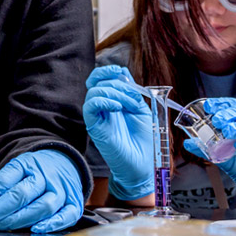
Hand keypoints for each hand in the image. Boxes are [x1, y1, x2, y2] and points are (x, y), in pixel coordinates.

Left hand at [0, 149, 83, 232]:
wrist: (64, 161)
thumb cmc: (35, 170)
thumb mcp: (16, 171)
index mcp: (26, 164)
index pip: (3, 180)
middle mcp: (44, 176)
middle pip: (21, 194)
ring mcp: (60, 189)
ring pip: (43, 206)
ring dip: (20, 219)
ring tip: (2, 225)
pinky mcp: (74, 201)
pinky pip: (67, 215)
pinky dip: (52, 224)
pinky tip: (36, 229)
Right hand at [82, 65, 152, 199]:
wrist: (144, 165)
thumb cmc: (145, 141)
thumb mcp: (142, 110)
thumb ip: (132, 94)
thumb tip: (123, 75)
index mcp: (112, 102)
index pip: (100, 79)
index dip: (108, 71)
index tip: (120, 71)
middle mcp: (102, 108)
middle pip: (97, 82)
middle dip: (118, 85)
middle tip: (133, 100)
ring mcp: (97, 117)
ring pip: (93, 92)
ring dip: (114, 93)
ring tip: (127, 106)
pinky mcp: (94, 126)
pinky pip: (90, 106)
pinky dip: (103, 101)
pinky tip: (116, 108)